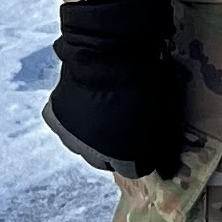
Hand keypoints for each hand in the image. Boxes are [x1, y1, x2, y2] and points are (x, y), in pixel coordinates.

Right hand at [45, 0, 187, 180]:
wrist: (109, 48)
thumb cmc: (146, 80)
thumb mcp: (165, 113)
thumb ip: (163, 146)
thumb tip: (167, 172)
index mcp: (123, 158)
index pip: (135, 170)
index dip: (143, 152)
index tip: (146, 134)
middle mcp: (92, 156)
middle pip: (107, 160)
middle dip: (116, 144)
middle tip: (125, 117)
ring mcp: (70, 138)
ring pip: (85, 144)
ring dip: (94, 132)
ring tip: (106, 104)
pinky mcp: (55, 118)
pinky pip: (68, 124)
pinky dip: (77, 115)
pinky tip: (87, 96)